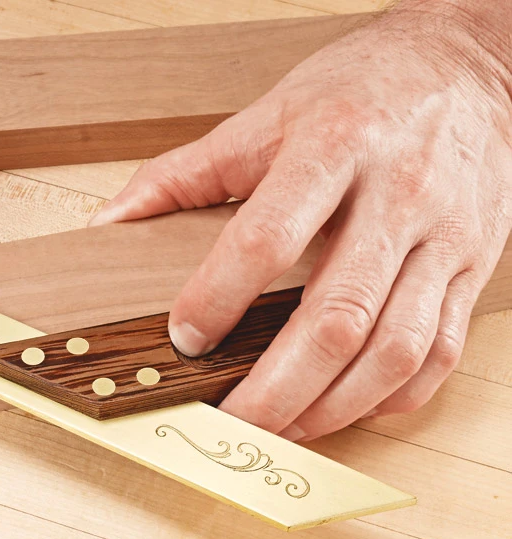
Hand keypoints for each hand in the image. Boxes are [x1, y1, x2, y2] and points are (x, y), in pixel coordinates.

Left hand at [89, 1, 511, 439]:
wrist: (468, 65)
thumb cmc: (361, 90)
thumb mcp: (266, 114)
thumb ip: (182, 172)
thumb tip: (110, 221)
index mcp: (334, 147)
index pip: (268, 237)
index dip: (218, 297)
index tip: (184, 340)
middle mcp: (397, 196)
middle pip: (337, 316)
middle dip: (277, 388)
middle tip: (231, 420)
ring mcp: (444, 238)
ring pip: (395, 350)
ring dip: (333, 407)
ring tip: (282, 428)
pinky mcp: (473, 268)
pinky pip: (442, 353)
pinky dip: (390, 397)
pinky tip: (345, 407)